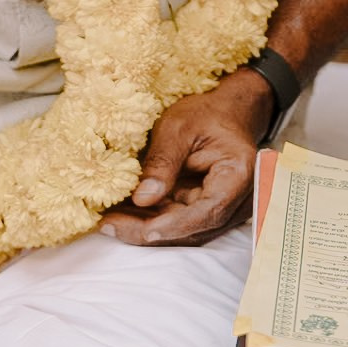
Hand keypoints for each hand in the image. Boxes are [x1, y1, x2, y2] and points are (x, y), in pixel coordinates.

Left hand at [100, 70, 269, 244]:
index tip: (146, 231)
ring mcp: (223, 209)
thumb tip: (143, 199)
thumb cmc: (205, 114)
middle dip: (150, 231)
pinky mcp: (204, 211)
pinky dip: (151, 221)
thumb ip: (162, 162)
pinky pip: (178, 223)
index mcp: (238, 174)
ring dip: (146, 229)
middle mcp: (238, 200)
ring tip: (109, 221)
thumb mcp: (178, 127)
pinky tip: (121, 216)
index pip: (211, 210)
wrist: (225, 114)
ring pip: (183, 232)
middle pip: (194, 228)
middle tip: (109, 225)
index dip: (178, 224)